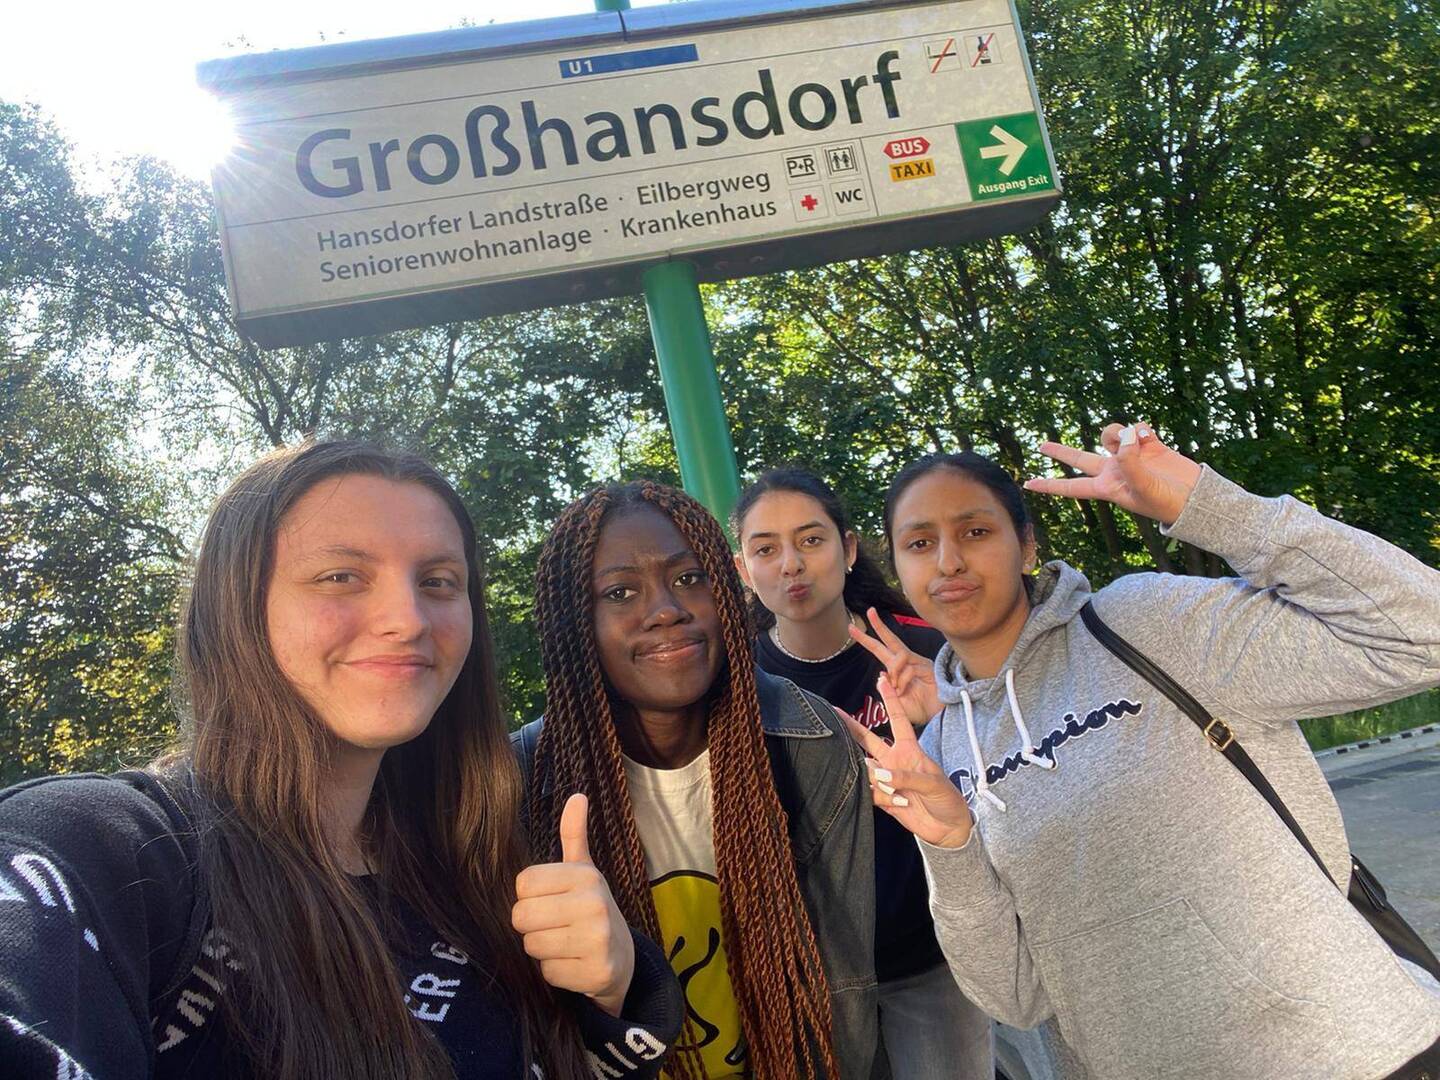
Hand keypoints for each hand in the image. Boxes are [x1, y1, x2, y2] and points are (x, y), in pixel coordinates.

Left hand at [513, 794, 634, 1016]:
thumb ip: (574, 835)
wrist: (622, 958)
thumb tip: (577, 795)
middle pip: (522, 916)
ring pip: (532, 945)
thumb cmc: (590, 910)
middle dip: (531, 925)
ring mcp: (598, 939)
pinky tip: (574, 964)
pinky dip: (556, 973)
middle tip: (554, 926)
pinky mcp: (597, 972)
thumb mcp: (584, 871)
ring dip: (543, 950)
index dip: (530, 896)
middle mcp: (595, 903)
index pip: (523, 883)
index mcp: (585, 875)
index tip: (551, 901)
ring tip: (565, 944)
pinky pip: (547, 972)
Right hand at [845, 677, 972, 848]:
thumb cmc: (947, 799)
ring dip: (877, 778)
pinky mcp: (883, 798)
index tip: (882, 679)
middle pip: (868, 739)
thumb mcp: (932, 783)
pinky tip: (901, 803)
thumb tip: (880, 774)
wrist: (948, 828)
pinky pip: (871, 792)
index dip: (890, 700)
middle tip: (833, 711)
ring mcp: (888, 779)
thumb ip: (906, 777)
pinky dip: (884, 798)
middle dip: (852, 725)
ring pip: (867, 770)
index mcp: (910, 750)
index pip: (897, 720)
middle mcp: (895, 761)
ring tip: (899, 792)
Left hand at [848, 607, 940, 726]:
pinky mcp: (927, 667)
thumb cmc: (918, 709)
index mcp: (897, 669)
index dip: (866, 639)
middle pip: (891, 640)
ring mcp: (917, 663)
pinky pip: (909, 668)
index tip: (851, 628)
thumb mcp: (895, 703)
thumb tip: (881, 674)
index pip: (880, 649)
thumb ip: (886, 690)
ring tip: (896, 687)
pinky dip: (902, 680)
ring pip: (899, 655)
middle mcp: (906, 662)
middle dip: (879, 625)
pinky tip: (903, 690)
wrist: (938, 716)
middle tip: (869, 611)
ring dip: (893, 671)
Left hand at [1023, 422, 1201, 526]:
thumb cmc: (1167, 501)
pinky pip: (1136, 428)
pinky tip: (1152, 437)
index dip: (1050, 485)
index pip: (1072, 487)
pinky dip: (1142, 429)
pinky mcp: (1148, 445)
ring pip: (1111, 435)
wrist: (1195, 497)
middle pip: (1080, 459)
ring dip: (1119, 433)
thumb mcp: (1143, 487)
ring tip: (1137, 441)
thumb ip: (1130, 463)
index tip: (1028, 484)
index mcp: (1107, 488)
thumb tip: (1124, 437)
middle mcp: (1114, 471)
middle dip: (1061, 452)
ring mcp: (1130, 457)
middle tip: (1040, 446)